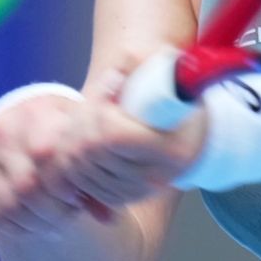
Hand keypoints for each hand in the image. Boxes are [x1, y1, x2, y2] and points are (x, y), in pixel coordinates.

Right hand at [0, 93, 94, 237]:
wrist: (29, 115)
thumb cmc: (63, 132)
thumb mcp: (81, 140)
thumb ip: (95, 175)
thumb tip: (109, 217)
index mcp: (36, 112)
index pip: (47, 159)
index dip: (65, 189)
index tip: (77, 198)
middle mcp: (2, 125)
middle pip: (27, 188)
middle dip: (52, 211)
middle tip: (67, 215)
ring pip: (7, 204)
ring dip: (34, 222)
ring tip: (52, 220)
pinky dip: (13, 225)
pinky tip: (30, 222)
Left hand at [62, 64, 208, 208]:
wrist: (188, 131)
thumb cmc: (178, 95)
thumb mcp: (167, 70)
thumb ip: (142, 62)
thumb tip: (120, 64)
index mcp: (172, 149)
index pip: (112, 134)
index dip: (99, 105)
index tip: (110, 84)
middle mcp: (154, 177)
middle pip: (89, 150)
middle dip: (80, 119)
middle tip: (92, 100)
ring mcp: (135, 191)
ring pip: (78, 168)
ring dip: (72, 138)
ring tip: (88, 117)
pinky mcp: (120, 197)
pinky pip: (79, 183)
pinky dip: (72, 160)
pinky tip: (84, 139)